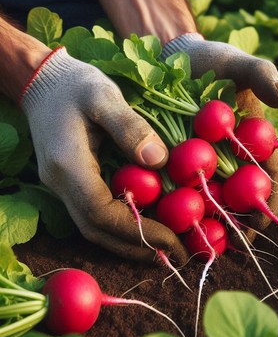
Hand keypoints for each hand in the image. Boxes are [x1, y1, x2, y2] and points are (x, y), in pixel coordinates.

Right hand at [20, 47, 187, 263]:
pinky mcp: (70, 182)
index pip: (101, 213)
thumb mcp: (103, 96)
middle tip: (174, 254)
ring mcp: (62, 185)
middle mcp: (60, 183)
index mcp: (67, 165)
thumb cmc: (75, 85)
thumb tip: (158, 161)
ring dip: (128, 242)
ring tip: (163, 248)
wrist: (44, 82)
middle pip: (96, 230)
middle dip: (136, 245)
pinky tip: (143, 226)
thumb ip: (129, 127)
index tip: (171, 239)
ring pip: (94, 227)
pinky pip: (95, 213)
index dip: (137, 230)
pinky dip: (120, 227)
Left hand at [162, 34, 277, 246]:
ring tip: (203, 245)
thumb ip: (262, 75)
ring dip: (211, 223)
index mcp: (253, 141)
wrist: (175, 57)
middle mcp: (231, 156)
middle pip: (240, 196)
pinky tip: (174, 224)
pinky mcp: (176, 160)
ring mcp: (204, 161)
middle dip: (238, 221)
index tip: (262, 221)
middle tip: (231, 244)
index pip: (269, 176)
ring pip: (212, 198)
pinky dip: (181, 206)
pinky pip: (181, 188)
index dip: (269, 200)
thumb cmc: (212, 61)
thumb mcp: (238, 64)